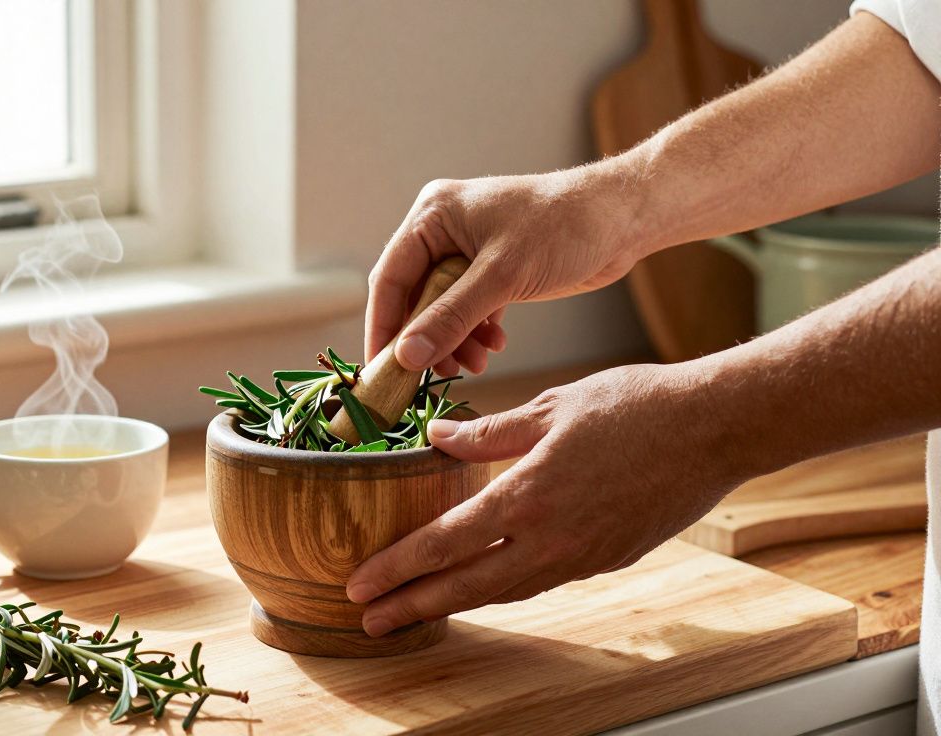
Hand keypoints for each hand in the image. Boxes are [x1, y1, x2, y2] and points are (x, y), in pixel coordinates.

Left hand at [345, 363, 751, 637]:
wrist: (716, 428)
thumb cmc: (636, 405)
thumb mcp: (552, 406)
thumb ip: (489, 432)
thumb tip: (436, 437)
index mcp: (529, 495)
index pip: (444, 543)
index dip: (397, 568)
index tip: (359, 584)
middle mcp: (552, 538)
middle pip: (466, 586)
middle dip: (412, 606)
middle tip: (368, 621)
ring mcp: (583, 555)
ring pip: (506, 590)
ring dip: (457, 603)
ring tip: (417, 610)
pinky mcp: (608, 557)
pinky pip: (542, 581)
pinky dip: (505, 587)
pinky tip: (486, 583)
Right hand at [366, 171, 645, 374]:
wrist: (623, 219)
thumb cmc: (563, 228)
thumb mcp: (501, 276)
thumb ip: (450, 318)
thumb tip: (406, 357)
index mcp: (433, 215)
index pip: (390, 279)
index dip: (383, 328)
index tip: (381, 371)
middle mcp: (443, 230)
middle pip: (414, 297)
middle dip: (427, 340)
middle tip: (433, 378)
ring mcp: (467, 250)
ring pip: (442, 308)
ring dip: (454, 341)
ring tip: (475, 367)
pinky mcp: (493, 269)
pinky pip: (468, 309)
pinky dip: (475, 332)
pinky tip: (493, 348)